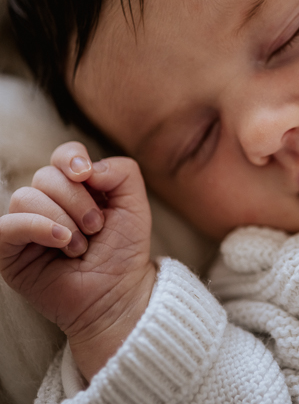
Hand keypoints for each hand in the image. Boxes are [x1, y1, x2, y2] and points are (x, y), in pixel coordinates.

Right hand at [0, 142, 155, 380]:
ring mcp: (26, 226)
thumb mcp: (135, 204)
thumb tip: (84, 167)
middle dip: (77, 200)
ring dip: (62, 219)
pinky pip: (7, 225)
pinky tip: (62, 242)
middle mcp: (48, 202)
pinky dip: (37, 227)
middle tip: (96, 227)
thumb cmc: (124, 251)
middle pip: (46, 175)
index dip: (72, 159)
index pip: (63, 155)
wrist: (117, 293)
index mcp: (76, 188)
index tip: (87, 176)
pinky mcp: (9, 250)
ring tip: (81, 245)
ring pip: (26, 197)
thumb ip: (121, 171)